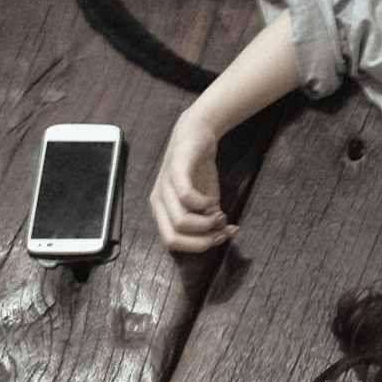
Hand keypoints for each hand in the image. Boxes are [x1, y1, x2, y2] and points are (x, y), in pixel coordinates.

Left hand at [149, 109, 235, 252]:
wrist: (196, 134)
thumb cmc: (198, 169)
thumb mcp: (206, 199)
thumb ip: (210, 218)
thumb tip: (222, 234)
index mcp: (162, 212)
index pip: (173, 243)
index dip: (199, 246)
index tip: (222, 238)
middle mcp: (158, 202)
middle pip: (173, 239)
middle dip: (202, 242)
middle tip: (222, 232)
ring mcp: (165, 187)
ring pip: (180, 222)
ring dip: (206, 224)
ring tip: (220, 215)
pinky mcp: (175, 171)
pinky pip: (185, 196)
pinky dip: (203, 204)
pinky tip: (212, 200)